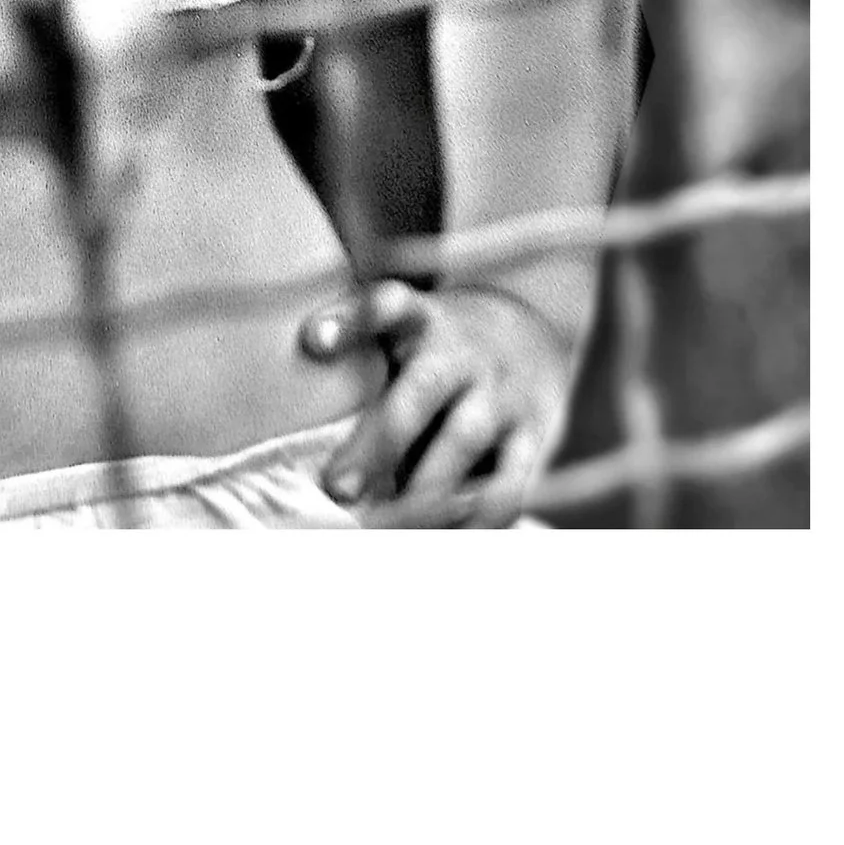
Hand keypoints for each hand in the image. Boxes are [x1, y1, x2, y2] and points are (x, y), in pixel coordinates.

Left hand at [299, 280, 575, 526]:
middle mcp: (462, 353)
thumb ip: (362, 355)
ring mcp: (500, 394)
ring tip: (384, 528)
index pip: (389, 304)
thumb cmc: (440, 347)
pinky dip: (477, 518)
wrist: (535, 336)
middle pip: (420, 392)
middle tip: (338, 488)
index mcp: (422, 320)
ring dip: (421, 489)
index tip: (314, 342)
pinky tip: (442, 540)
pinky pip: (508, 483)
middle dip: (378, 442)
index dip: (354, 319)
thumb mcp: (407, 328)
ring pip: (462, 441)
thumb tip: (308, 411)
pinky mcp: (533, 436)